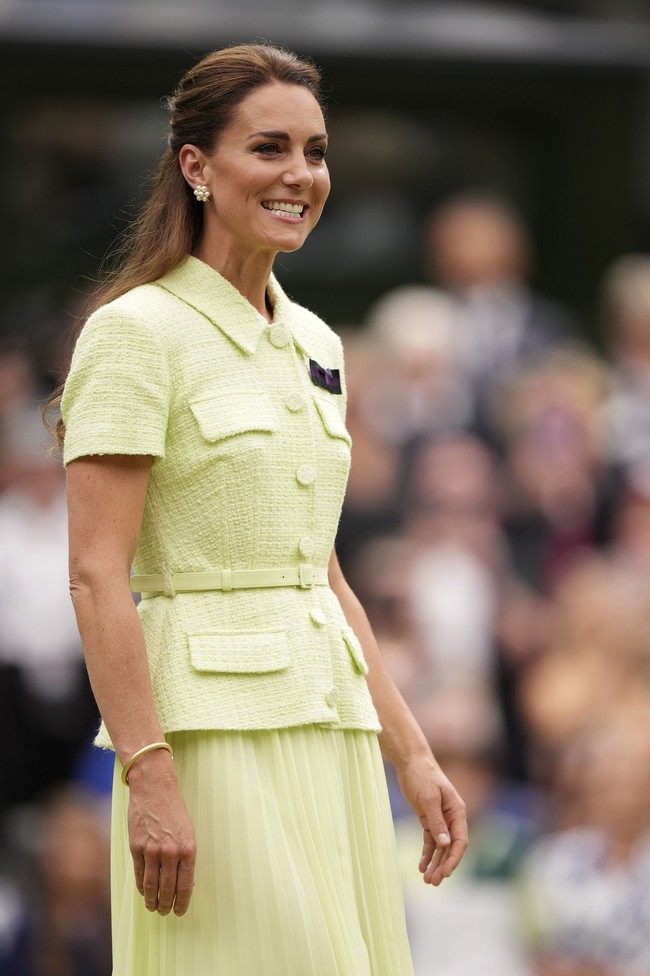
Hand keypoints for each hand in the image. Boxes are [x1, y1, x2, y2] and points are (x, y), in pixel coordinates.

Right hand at [127, 749, 195, 915]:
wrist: (154, 788)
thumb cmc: (174, 810)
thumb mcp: (188, 832)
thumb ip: (186, 857)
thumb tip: (185, 883)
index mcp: (188, 848)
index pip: (185, 885)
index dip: (182, 902)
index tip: (179, 911)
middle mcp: (171, 852)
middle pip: (167, 888)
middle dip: (167, 904)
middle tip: (166, 912)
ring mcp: (152, 850)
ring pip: (151, 885)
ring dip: (152, 900)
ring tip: (154, 907)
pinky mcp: (136, 847)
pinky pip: (139, 874)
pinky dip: (141, 887)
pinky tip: (144, 893)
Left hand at [395, 753, 467, 885]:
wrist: (411, 762)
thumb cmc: (423, 776)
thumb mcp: (429, 799)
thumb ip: (437, 821)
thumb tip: (445, 844)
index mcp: (457, 811)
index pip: (460, 840)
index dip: (454, 858)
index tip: (446, 873)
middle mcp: (451, 817)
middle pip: (450, 847)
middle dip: (443, 865)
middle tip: (433, 882)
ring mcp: (440, 819)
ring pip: (440, 847)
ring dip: (435, 863)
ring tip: (427, 880)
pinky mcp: (428, 819)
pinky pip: (430, 840)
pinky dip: (427, 853)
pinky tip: (421, 866)